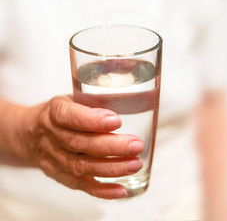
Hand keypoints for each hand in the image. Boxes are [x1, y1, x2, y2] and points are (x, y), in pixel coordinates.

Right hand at [16, 96, 143, 198]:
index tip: (116, 121)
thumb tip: (138, 96)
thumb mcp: (74, 98)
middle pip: (80, 144)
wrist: (28, 134)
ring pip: (81, 167)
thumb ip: (98, 99)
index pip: (69, 116)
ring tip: (135, 164)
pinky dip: (102, 190)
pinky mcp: (60, 176)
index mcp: (54, 112)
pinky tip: (122, 190)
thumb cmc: (63, 113)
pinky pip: (80, 185)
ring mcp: (53, 159)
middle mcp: (51, 136)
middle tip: (136, 145)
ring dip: (111, 168)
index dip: (91, 120)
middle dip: (111, 147)